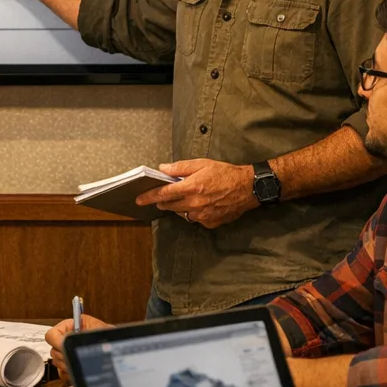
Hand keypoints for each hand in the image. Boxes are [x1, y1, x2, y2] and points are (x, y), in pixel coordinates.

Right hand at [44, 314, 112, 378]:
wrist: (118, 349)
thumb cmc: (111, 338)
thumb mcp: (96, 332)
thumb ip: (79, 334)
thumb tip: (64, 340)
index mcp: (71, 326)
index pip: (52, 334)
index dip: (56, 341)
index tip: (64, 346)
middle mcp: (67, 339)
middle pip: (53, 350)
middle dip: (65, 355)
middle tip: (77, 355)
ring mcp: (68, 352)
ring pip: (56, 362)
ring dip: (68, 364)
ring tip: (82, 361)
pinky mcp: (70, 365)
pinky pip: (61, 372)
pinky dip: (69, 373)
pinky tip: (80, 368)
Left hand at [137, 159, 258, 227]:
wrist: (247, 188)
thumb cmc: (225, 173)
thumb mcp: (202, 164)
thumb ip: (180, 167)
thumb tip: (162, 169)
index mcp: (191, 188)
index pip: (163, 194)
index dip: (149, 197)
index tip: (139, 200)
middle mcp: (194, 204)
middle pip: (170, 206)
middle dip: (163, 201)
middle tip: (162, 197)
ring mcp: (202, 215)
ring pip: (182, 214)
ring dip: (179, 207)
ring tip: (187, 198)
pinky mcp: (210, 223)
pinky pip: (195, 219)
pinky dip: (194, 213)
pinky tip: (201, 205)